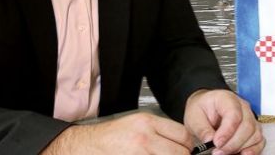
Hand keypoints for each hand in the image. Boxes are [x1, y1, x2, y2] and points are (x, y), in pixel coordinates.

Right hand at [41, 112, 194, 154]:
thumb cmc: (111, 137)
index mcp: (147, 123)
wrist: (86, 146)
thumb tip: (183, 143)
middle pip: (180, 152)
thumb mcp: (138, 125)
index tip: (187, 151)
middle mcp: (144, 137)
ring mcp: (138, 153)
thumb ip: (160, 131)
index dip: (188, 146)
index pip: (183, 135)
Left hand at [183, 89, 264, 154]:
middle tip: (217, 152)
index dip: (227, 131)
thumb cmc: (202, 110)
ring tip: (224, 153)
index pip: (234, 114)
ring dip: (240, 147)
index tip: (216, 143)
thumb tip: (209, 140)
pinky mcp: (253, 129)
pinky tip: (242, 154)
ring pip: (254, 134)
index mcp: (227, 99)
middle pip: (247, 126)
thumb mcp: (194, 116)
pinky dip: (253, 150)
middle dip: (232, 143)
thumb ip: (201, 128)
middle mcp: (243, 107)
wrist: (206, 109)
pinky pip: (259, 141)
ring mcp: (250, 118)